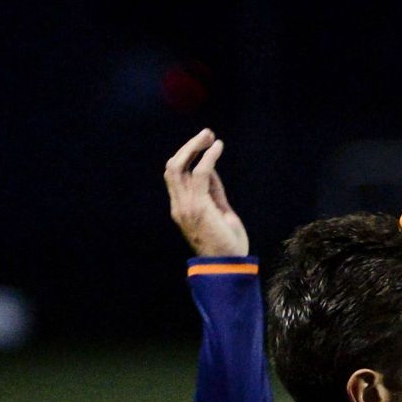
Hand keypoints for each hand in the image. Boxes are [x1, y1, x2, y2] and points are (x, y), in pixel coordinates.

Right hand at [164, 129, 248, 257]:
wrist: (229, 267)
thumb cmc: (227, 245)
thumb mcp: (220, 213)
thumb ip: (214, 192)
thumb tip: (212, 169)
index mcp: (181, 208)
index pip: (176, 176)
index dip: (187, 157)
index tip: (204, 145)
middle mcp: (179, 206)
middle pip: (172, 168)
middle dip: (187, 148)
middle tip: (206, 134)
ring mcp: (186, 206)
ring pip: (180, 167)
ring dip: (195, 147)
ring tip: (210, 136)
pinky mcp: (199, 206)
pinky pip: (200, 174)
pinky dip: (208, 157)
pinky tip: (217, 147)